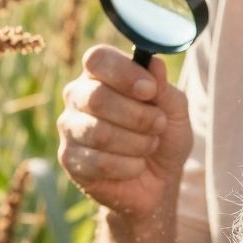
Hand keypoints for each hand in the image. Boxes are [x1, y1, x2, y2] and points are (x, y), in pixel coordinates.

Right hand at [57, 47, 192, 217]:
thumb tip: (154, 64)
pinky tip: (136, 166)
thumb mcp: (174, 110)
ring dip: (136, 143)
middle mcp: (78, 96)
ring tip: (150, 145)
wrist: (157, 182)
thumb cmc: (162, 137)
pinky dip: (128, 166)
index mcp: (100, 74)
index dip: (124, 73)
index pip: (98, 59)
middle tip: (158, 125)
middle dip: (137, 115)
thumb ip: (164, 88)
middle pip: (97, 97)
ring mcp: (70, 128)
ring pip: (99, 133)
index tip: (151, 90)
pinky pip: (98, 162)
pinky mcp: (69, 159)